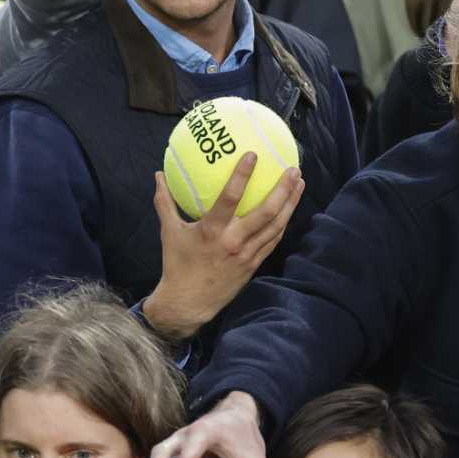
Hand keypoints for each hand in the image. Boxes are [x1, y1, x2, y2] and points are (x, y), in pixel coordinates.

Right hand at [142, 159, 302, 341]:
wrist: (188, 302)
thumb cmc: (177, 265)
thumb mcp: (169, 232)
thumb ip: (165, 202)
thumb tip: (158, 175)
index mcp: (212, 231)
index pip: (230, 198)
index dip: (242, 175)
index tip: (253, 155)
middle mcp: (233, 241)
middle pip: (266, 212)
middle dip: (282, 189)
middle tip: (293, 169)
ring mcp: (247, 254)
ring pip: (276, 225)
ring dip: (290, 202)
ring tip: (300, 182)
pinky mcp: (254, 263)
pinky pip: (273, 239)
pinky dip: (283, 221)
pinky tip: (289, 208)